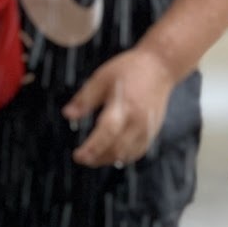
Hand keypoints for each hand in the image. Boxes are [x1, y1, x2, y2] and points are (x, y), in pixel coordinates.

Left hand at [64, 46, 173, 167]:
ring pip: (126, 154)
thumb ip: (85, 98)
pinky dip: (122, 157)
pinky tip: (110, 153)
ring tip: (92, 157)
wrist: (160, 67)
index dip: (92, 148)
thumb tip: (67, 114)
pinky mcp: (153, 131)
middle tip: (81, 157)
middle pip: (117, 149)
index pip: (107, 132)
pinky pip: (137, 152)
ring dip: (108, 159)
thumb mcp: (102, 78)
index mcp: (124, 105)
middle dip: (96, 158)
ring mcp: (147, 128)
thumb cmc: (129, 69)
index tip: (78, 156)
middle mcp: (138, 120)